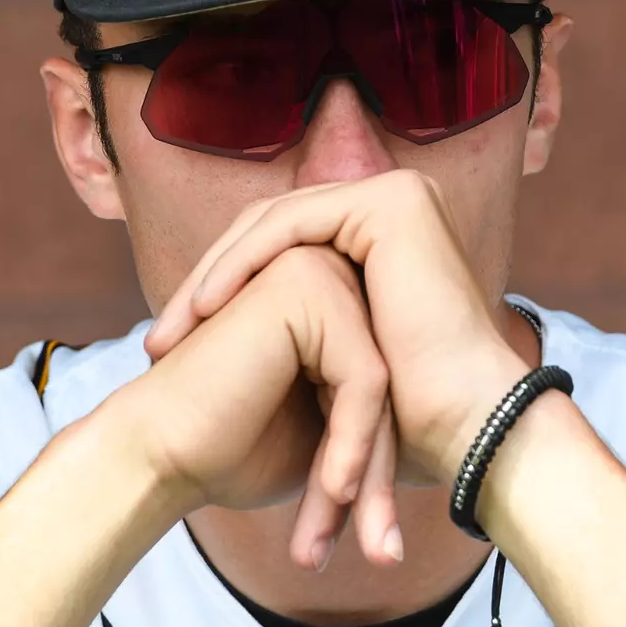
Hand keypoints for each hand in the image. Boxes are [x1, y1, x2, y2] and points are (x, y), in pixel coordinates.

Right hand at [114, 244, 403, 570]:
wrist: (156, 454)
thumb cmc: (228, 450)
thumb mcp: (324, 435)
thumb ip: (368, 413)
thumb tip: (438, 435)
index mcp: (326, 299)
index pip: (384, 385)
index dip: (378, 463)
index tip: (368, 533)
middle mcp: (322, 272)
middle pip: (388, 383)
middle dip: (379, 473)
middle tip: (377, 549)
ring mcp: (313, 271)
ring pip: (383, 385)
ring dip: (369, 470)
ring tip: (359, 540)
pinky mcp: (303, 289)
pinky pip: (364, 379)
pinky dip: (355, 445)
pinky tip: (331, 494)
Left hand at [146, 169, 530, 491]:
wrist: (467, 430)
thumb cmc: (411, 421)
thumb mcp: (333, 367)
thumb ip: (300, 335)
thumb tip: (233, 341)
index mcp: (383, 236)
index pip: (279, 249)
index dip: (221, 292)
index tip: (171, 348)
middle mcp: (393, 205)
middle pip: (270, 234)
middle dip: (207, 285)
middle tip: (158, 341)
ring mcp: (396, 196)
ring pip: (273, 226)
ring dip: (212, 277)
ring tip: (172, 331)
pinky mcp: (391, 202)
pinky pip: (290, 226)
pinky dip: (241, 263)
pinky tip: (207, 308)